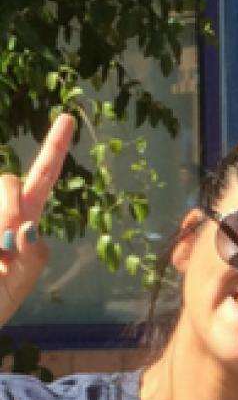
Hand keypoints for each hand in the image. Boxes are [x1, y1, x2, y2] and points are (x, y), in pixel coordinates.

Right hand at [0, 114, 75, 327]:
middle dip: (5, 208)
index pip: (43, 176)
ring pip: (1, 191)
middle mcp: (3, 210)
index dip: (55, 148)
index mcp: (26, 220)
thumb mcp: (21, 281)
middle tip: (3, 249)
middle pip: (8, 181)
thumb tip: (26, 228)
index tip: (68, 117)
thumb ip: (30, 255)